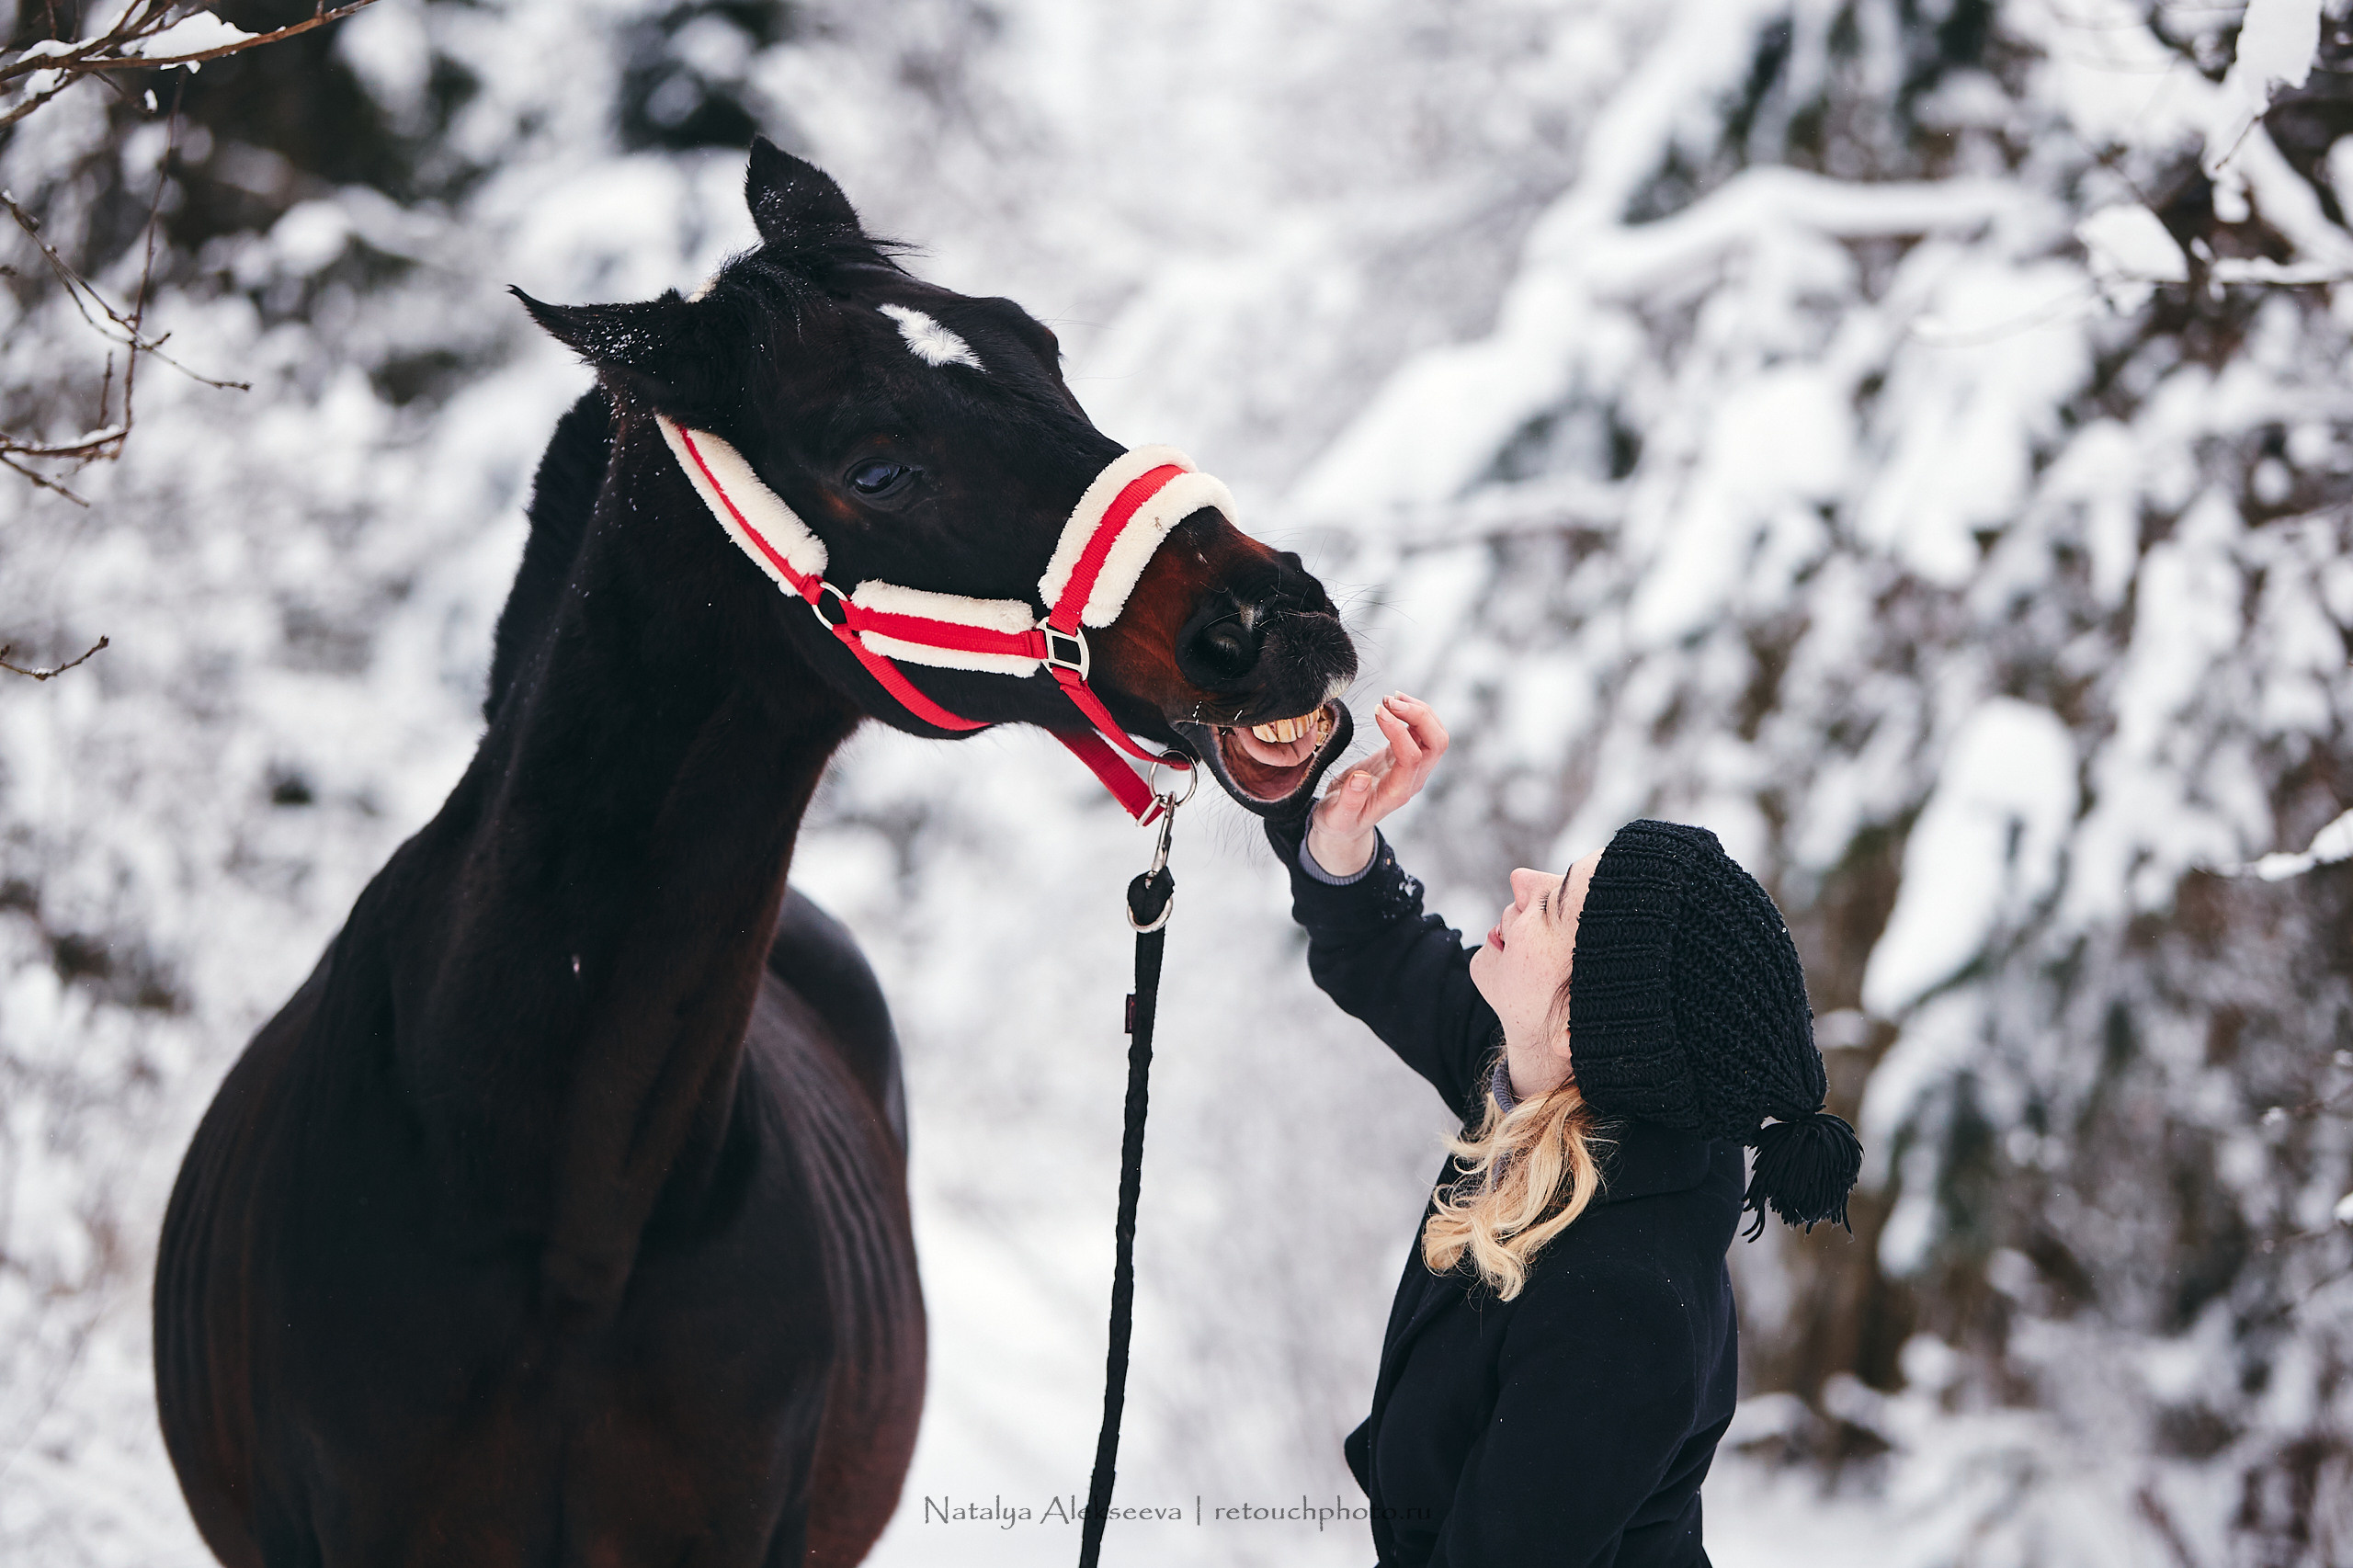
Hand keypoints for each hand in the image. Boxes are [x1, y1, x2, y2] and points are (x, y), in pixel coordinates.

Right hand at [1304, 693, 1448, 877]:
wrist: (1343, 825)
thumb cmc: (1338, 822)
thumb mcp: (1336, 817)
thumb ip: (1349, 801)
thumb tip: (1361, 778)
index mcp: (1397, 793)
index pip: (1413, 757)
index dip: (1399, 731)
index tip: (1378, 711)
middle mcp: (1412, 779)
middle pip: (1436, 743)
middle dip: (1419, 716)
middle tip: (1389, 700)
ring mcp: (1412, 767)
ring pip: (1434, 734)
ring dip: (1418, 711)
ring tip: (1390, 698)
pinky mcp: (1404, 756)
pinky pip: (1422, 731)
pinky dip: (1412, 713)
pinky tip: (1393, 704)